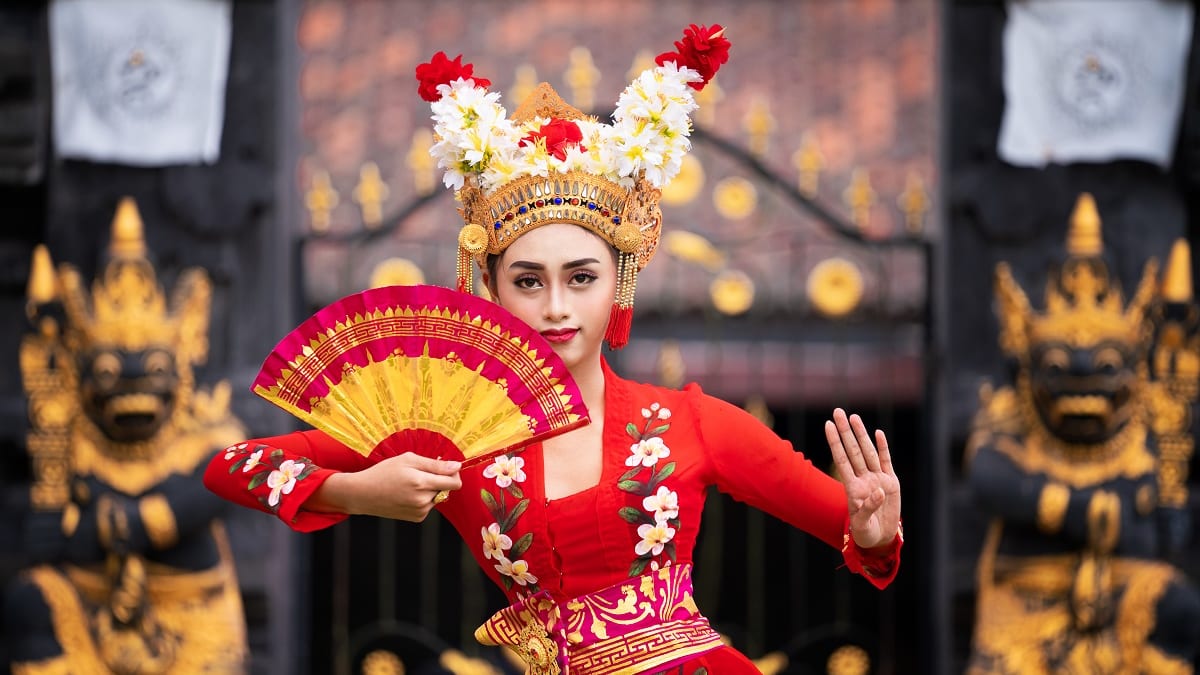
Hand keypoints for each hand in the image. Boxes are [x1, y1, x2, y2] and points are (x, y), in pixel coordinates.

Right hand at [313, 453, 461, 521]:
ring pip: (438, 497)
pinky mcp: (417, 518)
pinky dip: (423, 499)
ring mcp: (420, 511)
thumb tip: (457, 466)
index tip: (447, 467)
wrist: (363, 494)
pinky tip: (408, 494)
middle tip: (420, 473)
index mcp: (421, 483)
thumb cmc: (383, 473)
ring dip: (431, 490)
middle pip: (447, 489)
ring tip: (410, 484)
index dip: (454, 473)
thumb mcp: (408, 460)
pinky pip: (429, 505)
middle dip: (439, 480)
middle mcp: (423, 500)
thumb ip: (435, 464)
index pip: (454, 482)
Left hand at [824, 408, 901, 548]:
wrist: (881, 539)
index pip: (841, 459)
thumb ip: (867, 508)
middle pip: (853, 450)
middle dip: (845, 431)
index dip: (834, 442)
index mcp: (852, 488)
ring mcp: (877, 479)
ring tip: (854, 417)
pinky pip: (886, 462)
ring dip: (861, 434)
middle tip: (838, 411)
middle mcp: (863, 479)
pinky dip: (883, 447)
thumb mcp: (863, 525)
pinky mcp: (892, 483)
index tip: (827, 425)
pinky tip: (878, 433)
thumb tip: (878, 491)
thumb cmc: (866, 533)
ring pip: (868, 452)